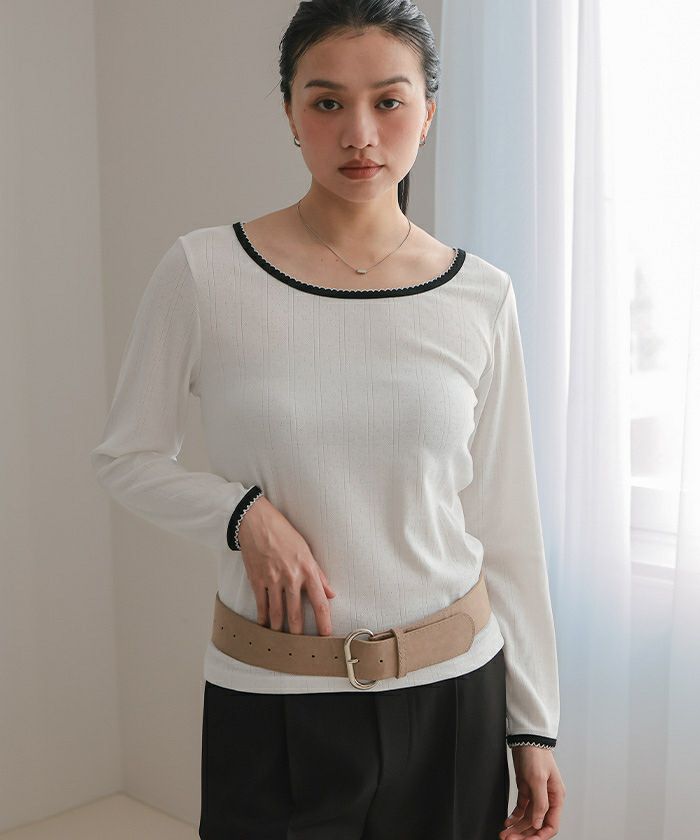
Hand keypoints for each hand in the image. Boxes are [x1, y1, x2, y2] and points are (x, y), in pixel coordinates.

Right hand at [237, 495, 335, 635]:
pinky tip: (264, 625)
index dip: (324, 621)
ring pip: (277, 612)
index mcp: (307, 569)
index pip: (320, 601)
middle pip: (296, 612)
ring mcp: (272, 579)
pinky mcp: (257, 579)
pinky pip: (261, 604)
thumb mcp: (307, 550)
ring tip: (282, 638)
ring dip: (279, 628)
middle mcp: (291, 576)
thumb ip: (319, 574)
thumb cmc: (284, 533)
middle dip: (298, 632)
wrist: (257, 522)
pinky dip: (263, 617)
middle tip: (300, 645)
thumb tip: (331, 593)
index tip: (325, 635)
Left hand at [499, 746, 565, 838]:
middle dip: (524, 834)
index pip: (550, 825)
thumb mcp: (538, 779)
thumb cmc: (536, 755)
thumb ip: (540, 803)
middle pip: (537, 824)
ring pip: (528, 818)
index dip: (539, 836)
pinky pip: (521, 809)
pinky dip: (514, 817)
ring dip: (517, 827)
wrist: (525, 739)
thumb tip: (538, 824)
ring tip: (505, 834)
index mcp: (556, 798)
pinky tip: (507, 822)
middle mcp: (547, 799)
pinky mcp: (526, 789)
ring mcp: (536, 795)